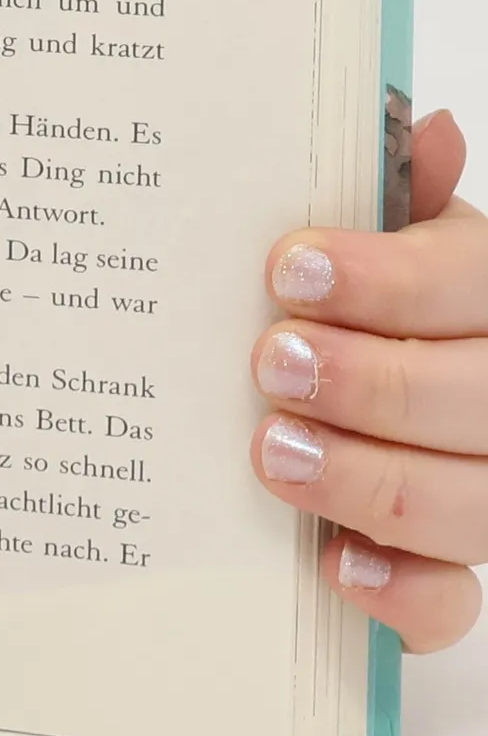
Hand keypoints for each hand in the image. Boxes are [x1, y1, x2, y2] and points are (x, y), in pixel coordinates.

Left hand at [251, 110, 486, 650]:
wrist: (320, 390)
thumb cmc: (346, 305)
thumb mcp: (365, 238)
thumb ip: (386, 192)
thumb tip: (427, 131)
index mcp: (485, 297)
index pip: (476, 283)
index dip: (389, 279)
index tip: (289, 269)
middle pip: (478, 398)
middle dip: (370, 381)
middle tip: (270, 361)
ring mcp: (486, 488)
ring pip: (471, 503)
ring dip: (370, 479)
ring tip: (273, 449)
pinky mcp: (445, 572)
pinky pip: (451, 604)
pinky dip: (398, 591)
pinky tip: (332, 561)